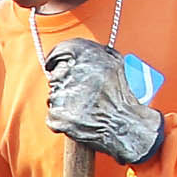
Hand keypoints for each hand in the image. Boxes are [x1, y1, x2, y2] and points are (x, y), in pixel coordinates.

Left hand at [43, 38, 163, 164]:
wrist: (124, 125)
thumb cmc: (122, 97)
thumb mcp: (116, 64)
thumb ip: (98, 53)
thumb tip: (79, 52)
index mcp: (86, 57)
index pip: (60, 51)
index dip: (55, 58)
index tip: (52, 64)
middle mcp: (73, 73)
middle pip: (57, 75)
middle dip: (65, 84)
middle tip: (82, 94)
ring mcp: (63, 95)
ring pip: (54, 95)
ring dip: (64, 102)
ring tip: (84, 108)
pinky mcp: (59, 115)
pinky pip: (53, 114)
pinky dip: (62, 118)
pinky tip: (78, 118)